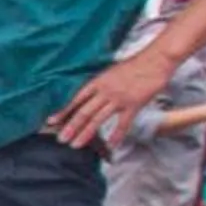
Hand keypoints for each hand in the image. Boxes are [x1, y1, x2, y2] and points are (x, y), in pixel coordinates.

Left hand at [49, 41, 177, 147]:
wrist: (155, 60)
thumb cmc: (133, 66)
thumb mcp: (110, 72)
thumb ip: (99, 85)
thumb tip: (88, 97)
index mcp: (97, 82)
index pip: (75, 100)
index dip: (63, 111)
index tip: (51, 122)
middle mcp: (105, 91)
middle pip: (84, 112)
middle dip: (70, 127)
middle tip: (60, 139)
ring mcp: (119, 98)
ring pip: (98, 119)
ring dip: (86, 133)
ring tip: (75, 145)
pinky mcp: (134, 104)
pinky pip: (123, 123)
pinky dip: (116, 135)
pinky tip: (110, 145)